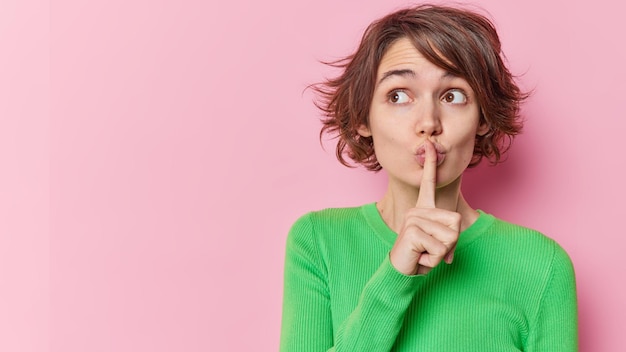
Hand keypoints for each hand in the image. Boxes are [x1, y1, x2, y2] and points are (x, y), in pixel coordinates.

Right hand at [389, 140, 460, 274]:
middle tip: (431, 250)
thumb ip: (449, 242)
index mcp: (423, 209)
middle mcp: (417, 210)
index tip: (429, 145)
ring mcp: (413, 219)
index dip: (430, 164)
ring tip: (425, 254)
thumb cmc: (420, 258)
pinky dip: (434, 259)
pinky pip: (440, 248)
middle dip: (450, 243)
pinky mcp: (413, 231)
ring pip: (450, 237)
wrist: (401, 272)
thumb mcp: (439, 246)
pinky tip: (420, 258)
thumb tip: (452, 259)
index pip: (428, 183)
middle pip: (455, 222)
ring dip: (442, 253)